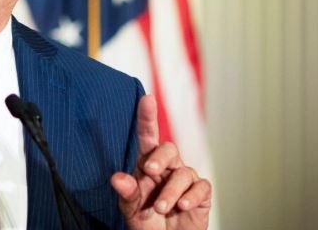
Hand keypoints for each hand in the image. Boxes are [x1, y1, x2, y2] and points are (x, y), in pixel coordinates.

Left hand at [110, 95, 211, 229]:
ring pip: (183, 172)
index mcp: (148, 166)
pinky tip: (182, 206)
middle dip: (159, 158)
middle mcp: (167, 168)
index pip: (148, 137)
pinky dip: (191, 196)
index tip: (146, 99)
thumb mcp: (132, 210)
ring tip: (161, 209)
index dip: (147, 117)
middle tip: (150, 171)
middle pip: (168, 148)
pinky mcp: (201, 194)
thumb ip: (127, 194)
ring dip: (171, 191)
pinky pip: (201, 187)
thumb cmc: (148, 223)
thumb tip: (116, 178)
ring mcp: (185, 180)